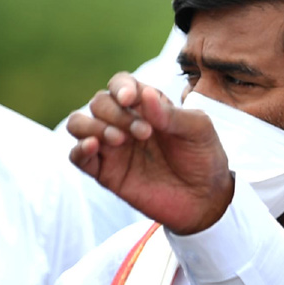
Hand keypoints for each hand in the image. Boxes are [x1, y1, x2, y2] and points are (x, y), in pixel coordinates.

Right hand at [67, 73, 233, 234]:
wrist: (206, 199)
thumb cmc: (204, 158)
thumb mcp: (199, 130)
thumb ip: (172, 114)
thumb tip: (145, 95)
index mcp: (146, 106)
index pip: (119, 85)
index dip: (120, 87)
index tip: (130, 99)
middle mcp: (124, 122)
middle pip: (99, 102)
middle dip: (116, 113)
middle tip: (144, 133)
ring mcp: (112, 147)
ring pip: (79, 124)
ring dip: (93, 126)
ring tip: (119, 140)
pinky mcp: (105, 173)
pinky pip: (77, 157)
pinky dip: (78, 149)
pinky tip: (93, 147)